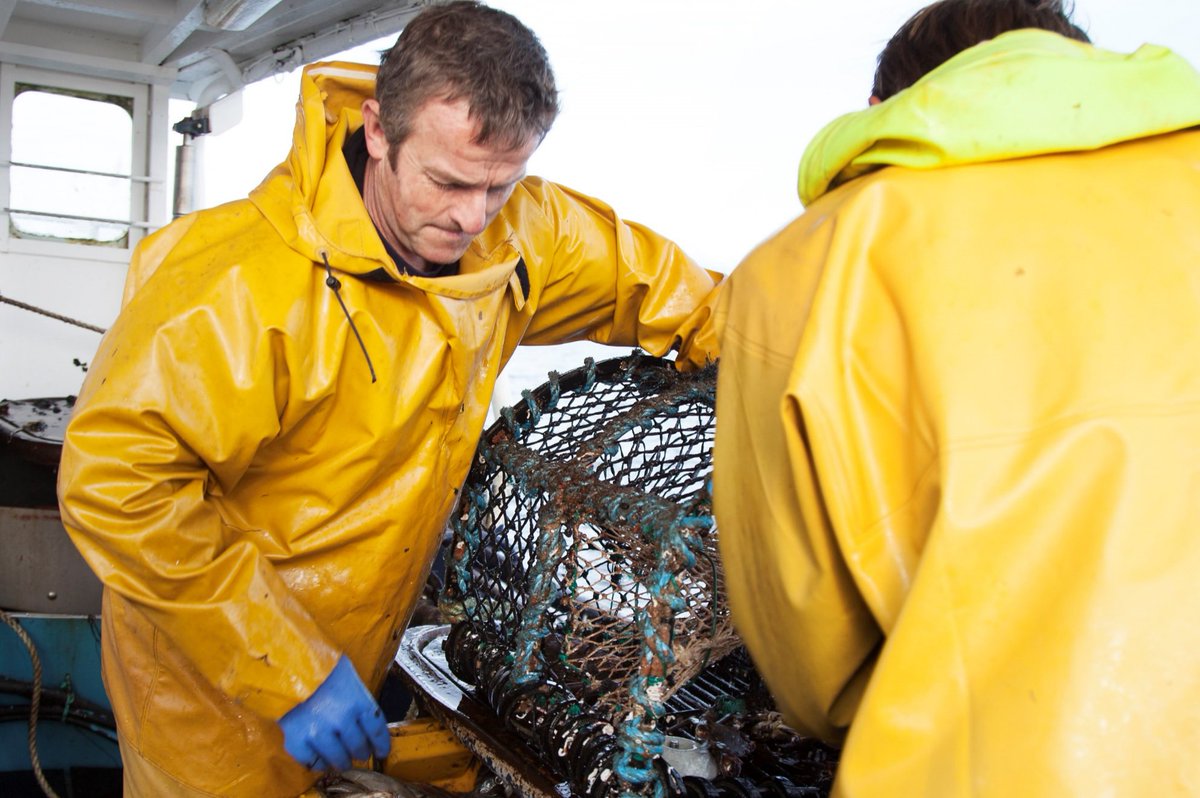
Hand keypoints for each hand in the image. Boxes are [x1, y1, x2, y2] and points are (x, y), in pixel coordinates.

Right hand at [277, 655, 390, 771]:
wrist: (285, 664)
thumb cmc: (320, 665)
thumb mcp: (347, 675)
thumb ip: (356, 698)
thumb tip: (364, 719)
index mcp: (358, 701)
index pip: (377, 731)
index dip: (381, 744)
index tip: (381, 751)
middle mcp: (341, 719)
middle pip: (358, 747)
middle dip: (361, 753)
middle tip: (360, 754)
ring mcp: (319, 732)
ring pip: (337, 759)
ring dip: (341, 762)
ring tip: (341, 761)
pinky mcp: (297, 741)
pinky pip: (312, 762)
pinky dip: (318, 763)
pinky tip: (320, 759)